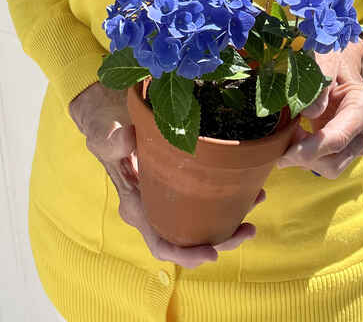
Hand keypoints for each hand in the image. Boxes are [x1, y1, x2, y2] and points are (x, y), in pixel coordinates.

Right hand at [68, 82, 262, 266]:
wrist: (109, 108)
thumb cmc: (105, 122)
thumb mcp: (104, 130)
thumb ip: (110, 138)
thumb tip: (125, 142)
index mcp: (136, 204)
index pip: (161, 243)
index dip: (186, 254)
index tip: (213, 254)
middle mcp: (154, 207)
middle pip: (189, 239)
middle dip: (221, 240)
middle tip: (249, 228)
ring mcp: (169, 196)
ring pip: (202, 222)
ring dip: (230, 220)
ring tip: (257, 200)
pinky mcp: (180, 180)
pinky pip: (204, 198)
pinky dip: (227, 198)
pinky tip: (247, 185)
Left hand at [276, 40, 362, 178]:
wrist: (345, 69)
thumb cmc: (334, 62)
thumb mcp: (325, 62)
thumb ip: (318, 86)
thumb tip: (309, 112)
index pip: (336, 139)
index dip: (307, 149)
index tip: (283, 151)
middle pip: (333, 162)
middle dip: (303, 157)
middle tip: (282, 139)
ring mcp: (361, 144)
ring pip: (330, 168)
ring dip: (304, 158)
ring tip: (291, 135)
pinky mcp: (350, 151)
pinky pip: (328, 163)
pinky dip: (308, 157)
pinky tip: (298, 138)